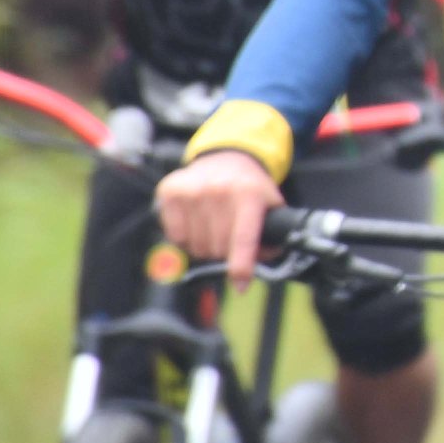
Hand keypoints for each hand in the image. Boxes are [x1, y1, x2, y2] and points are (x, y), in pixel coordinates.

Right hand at [154, 150, 284, 292]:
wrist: (225, 157)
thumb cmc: (249, 187)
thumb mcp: (271, 203)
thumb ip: (273, 232)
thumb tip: (265, 259)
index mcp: (248, 194)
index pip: (243, 237)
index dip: (241, 265)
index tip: (240, 285)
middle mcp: (219, 190)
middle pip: (218, 248)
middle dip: (225, 253)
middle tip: (229, 239)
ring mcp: (192, 191)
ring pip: (196, 246)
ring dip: (205, 246)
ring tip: (213, 227)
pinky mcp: (170, 192)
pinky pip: (176, 237)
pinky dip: (186, 238)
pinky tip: (196, 222)